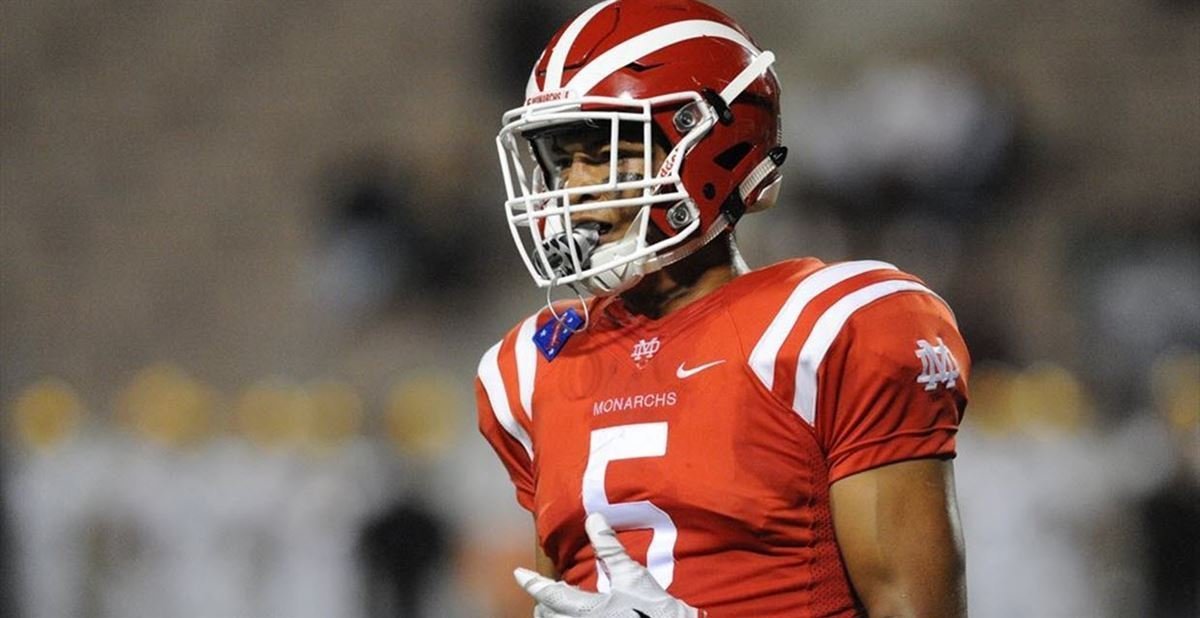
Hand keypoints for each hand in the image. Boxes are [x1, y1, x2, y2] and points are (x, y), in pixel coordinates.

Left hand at [514, 513, 703, 617]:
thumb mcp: (632, 575)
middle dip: (542, 602)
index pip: (549, 594)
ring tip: (557, 605)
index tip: (518, 573)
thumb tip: (594, 520)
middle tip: (545, 589)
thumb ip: (608, 548)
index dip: (531, 582)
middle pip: (547, 616)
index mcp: (585, 610)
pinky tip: (578, 614)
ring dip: (553, 615)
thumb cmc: (653, 610)